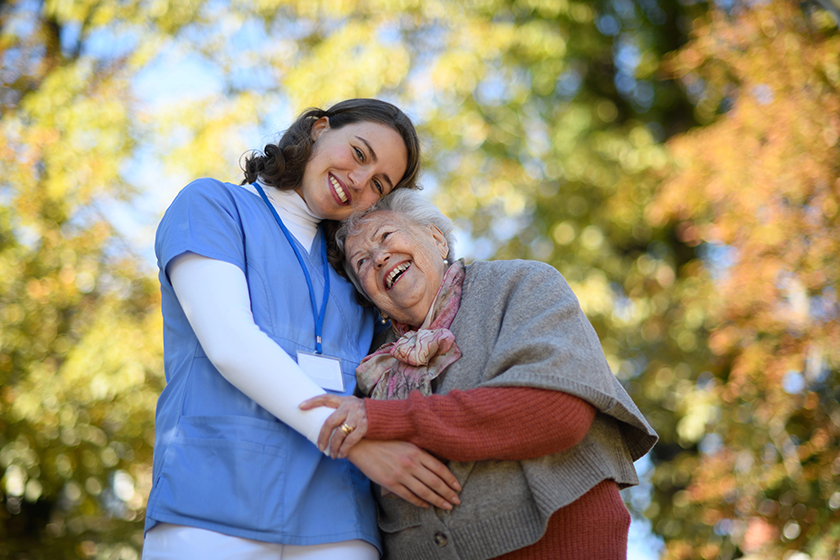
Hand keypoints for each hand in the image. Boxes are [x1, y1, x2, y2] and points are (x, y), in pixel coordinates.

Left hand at [300, 394, 366, 457]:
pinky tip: (341, 454)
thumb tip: (328, 423)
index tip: (300, 406)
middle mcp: (349, 406)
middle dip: (322, 437)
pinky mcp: (364, 426)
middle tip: (320, 447)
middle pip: (329, 422)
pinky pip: (350, 441)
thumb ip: (343, 411)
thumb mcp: (355, 406)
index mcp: (345, 400)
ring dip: (334, 447)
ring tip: (332, 455)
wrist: (389, 416)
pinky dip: (344, 449)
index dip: (312, 402)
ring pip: (339, 434)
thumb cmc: (369, 413)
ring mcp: (357, 416)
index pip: (325, 398)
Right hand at [347, 440, 461, 509]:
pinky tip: (426, 505)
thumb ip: (420, 454)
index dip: (450, 479)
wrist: (362, 444)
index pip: (440, 468)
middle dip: (448, 493)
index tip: (458, 487)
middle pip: (435, 482)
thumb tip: (436, 466)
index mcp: (416, 451)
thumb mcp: (406, 443)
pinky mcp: (390, 483)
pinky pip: (409, 496)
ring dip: (437, 500)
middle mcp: (410, 463)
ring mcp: (400, 474)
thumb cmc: (384, 442)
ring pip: (424, 491)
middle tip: (457, 501)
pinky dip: (419, 502)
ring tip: (446, 506)